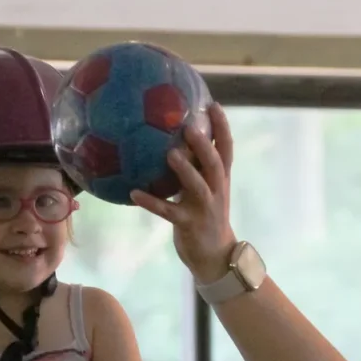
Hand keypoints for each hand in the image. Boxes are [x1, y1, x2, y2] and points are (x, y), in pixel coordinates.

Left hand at [131, 103, 237, 283]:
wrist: (215, 256)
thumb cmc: (205, 216)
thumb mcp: (206, 190)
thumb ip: (196, 167)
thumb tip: (174, 140)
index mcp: (220, 179)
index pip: (226, 149)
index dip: (222, 127)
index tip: (212, 104)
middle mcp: (216, 191)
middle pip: (215, 164)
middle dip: (204, 146)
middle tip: (190, 126)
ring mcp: (204, 208)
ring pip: (197, 186)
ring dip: (184, 170)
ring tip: (170, 154)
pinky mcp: (188, 224)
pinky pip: (168, 212)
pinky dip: (151, 202)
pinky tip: (133, 193)